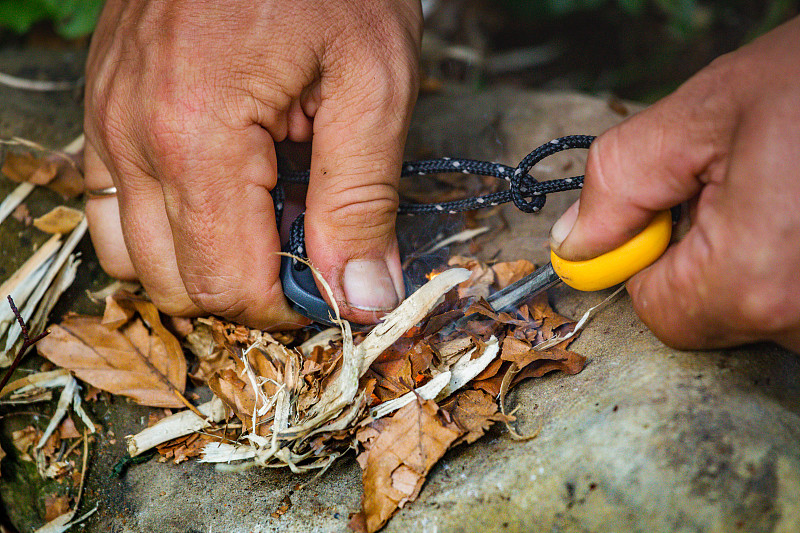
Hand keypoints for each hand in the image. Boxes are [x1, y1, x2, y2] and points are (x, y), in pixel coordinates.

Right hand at [84, 0, 421, 328]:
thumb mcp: (374, 84)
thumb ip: (364, 202)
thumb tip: (363, 297)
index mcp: (197, 135)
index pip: (225, 284)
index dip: (286, 306)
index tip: (333, 284)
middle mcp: (131, 136)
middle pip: (174, 284)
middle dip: (248, 288)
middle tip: (308, 245)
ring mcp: (105, 121)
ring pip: (134, 255)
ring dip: (204, 260)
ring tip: (267, 214)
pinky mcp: (105, 109)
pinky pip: (115, 206)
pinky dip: (169, 223)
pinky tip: (224, 189)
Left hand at [549, 16, 799, 351]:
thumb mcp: (704, 114)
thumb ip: (621, 184)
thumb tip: (575, 245)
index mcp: (754, 279)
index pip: (658, 310)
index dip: (651, 256)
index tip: (674, 206)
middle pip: (713, 314)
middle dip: (710, 251)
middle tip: (750, 182)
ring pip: (761, 306)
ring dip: (760, 254)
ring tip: (790, 188)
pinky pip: (796, 298)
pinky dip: (791, 258)